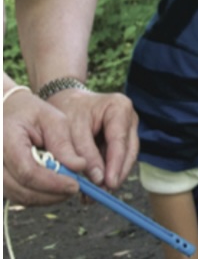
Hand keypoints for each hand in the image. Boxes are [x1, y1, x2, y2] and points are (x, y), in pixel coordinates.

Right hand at [3, 89, 83, 205]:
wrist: (7, 111)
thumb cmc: (31, 112)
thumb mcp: (52, 119)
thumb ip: (63, 143)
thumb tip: (79, 167)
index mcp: (6, 141)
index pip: (28, 172)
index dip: (53, 183)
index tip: (75, 184)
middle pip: (22, 189)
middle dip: (52, 193)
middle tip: (76, 188)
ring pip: (19, 196)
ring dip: (46, 197)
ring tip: (67, 186)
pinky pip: (16, 194)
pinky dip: (37, 194)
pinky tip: (54, 186)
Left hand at [48, 88, 138, 190]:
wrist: (67, 102)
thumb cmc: (69, 110)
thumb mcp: (72, 128)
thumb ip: (85, 152)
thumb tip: (98, 179)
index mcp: (120, 107)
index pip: (120, 140)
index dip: (116, 164)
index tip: (110, 183)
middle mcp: (129, 118)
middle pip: (128, 151)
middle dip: (116, 174)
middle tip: (102, 193)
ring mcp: (128, 129)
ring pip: (125, 158)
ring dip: (110, 177)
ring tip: (93, 194)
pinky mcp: (121, 141)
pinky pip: (116, 160)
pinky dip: (105, 173)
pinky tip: (93, 187)